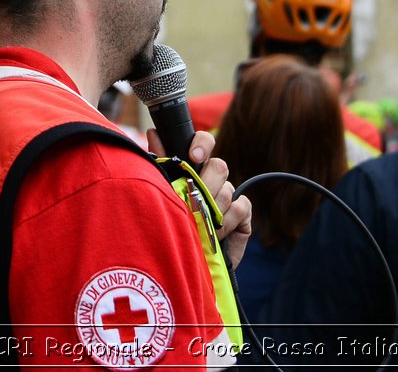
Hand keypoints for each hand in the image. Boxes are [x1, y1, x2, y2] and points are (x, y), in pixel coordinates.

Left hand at [148, 129, 252, 267]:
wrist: (185, 263)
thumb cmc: (171, 225)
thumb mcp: (163, 193)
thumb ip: (161, 162)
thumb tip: (154, 133)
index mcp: (193, 169)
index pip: (204, 142)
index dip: (202, 144)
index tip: (194, 158)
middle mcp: (213, 180)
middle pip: (219, 165)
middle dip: (206, 184)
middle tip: (194, 201)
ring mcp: (229, 197)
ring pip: (228, 189)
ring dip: (212, 210)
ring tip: (199, 225)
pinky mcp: (243, 216)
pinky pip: (241, 207)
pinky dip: (228, 220)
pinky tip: (217, 233)